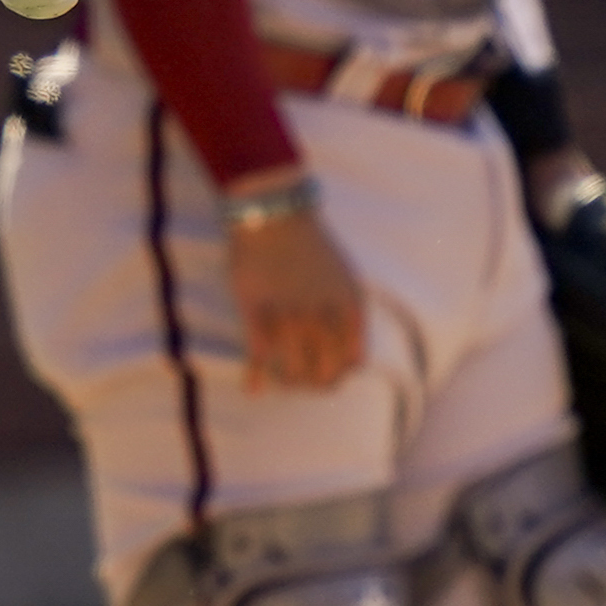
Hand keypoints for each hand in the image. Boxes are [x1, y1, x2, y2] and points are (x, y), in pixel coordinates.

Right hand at [223, 185, 366, 390]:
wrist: (275, 216)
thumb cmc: (311, 246)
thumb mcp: (346, 280)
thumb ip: (350, 319)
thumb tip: (352, 361)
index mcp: (349, 309)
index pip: (351, 363)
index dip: (338, 374)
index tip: (326, 373)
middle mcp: (321, 317)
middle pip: (324, 374)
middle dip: (315, 385)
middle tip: (303, 383)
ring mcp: (288, 315)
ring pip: (292, 370)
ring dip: (288, 382)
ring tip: (282, 381)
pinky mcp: (255, 310)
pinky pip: (257, 353)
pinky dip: (255, 375)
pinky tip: (253, 388)